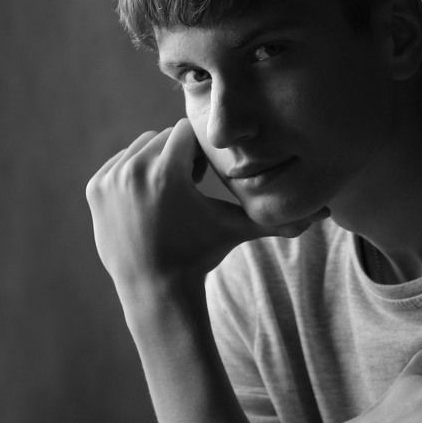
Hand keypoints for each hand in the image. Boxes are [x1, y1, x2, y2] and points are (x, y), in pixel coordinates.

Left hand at [85, 119, 327, 291]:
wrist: (156, 290)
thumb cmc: (200, 255)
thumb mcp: (235, 231)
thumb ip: (274, 218)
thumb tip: (325, 215)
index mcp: (165, 171)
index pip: (187, 132)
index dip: (201, 153)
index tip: (205, 177)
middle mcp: (132, 169)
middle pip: (163, 139)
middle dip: (180, 156)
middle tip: (190, 189)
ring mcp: (109, 179)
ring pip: (141, 148)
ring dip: (157, 163)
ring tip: (171, 195)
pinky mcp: (95, 188)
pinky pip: (119, 164)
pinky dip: (134, 175)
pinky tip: (150, 203)